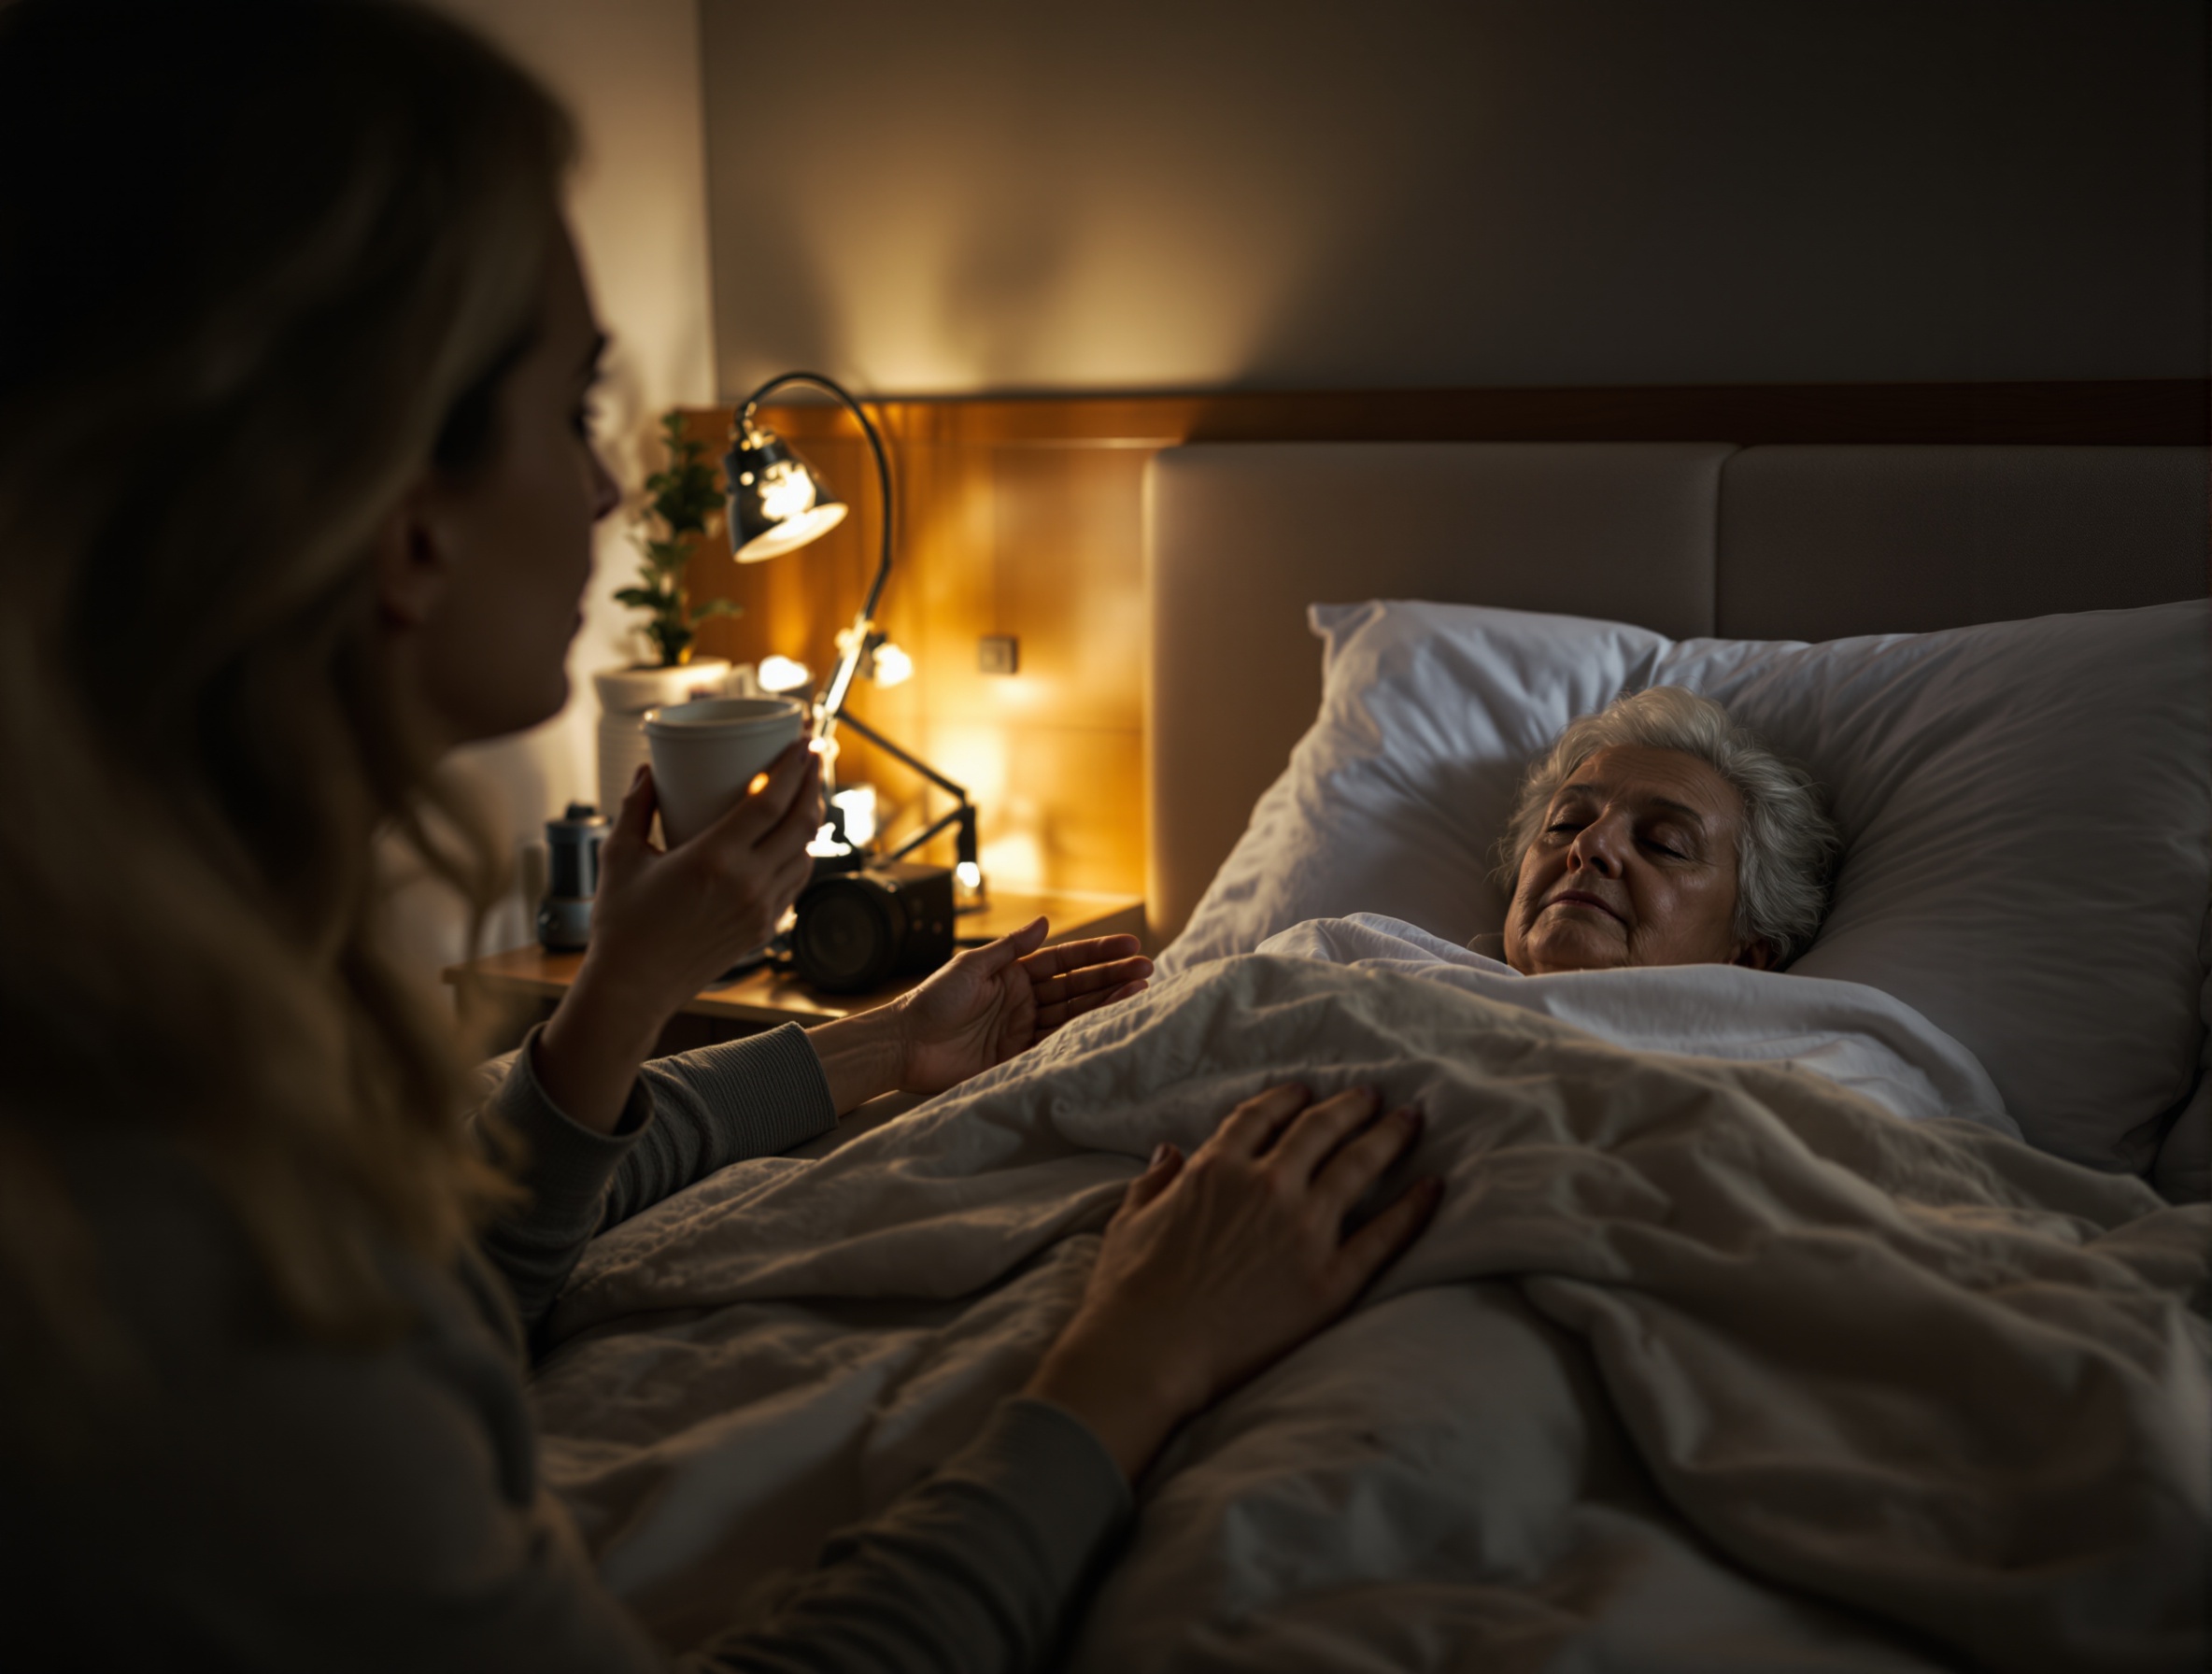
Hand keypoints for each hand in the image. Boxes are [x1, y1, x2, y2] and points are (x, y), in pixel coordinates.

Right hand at [532, 742, 820, 1131]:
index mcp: (714, 860)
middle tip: (811, 756)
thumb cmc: (620, 923)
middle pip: (801, 824)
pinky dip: (802, 854)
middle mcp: (747, 884)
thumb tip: (646, 768)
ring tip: (806, 791)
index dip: (793, 768)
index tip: (802, 741)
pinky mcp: (764, 929)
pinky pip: (796, 883)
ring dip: (812, 818)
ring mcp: (761, 910)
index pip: (772, 803)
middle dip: (813, 783)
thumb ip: (635, 806)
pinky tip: (794, 839)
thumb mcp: (619, 855)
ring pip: (806, 854)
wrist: (633, 989)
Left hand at [895, 917, 1152, 1095]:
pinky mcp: (1018, 1059)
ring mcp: (1024, 1030)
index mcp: (1014, 975)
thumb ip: (1011, 948)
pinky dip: (1084, 1034)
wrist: (905, 1044)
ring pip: (1074, 1014)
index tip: (1130, 945)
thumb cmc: (931, 1000)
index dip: (1098, 953)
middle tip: (1147, 969)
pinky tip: (1109, 1024)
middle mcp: (1025, 1001)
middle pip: (1077, 987)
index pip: (1065, 961)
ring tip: (1139, 992)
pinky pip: (1058, 1045)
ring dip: (1106, 1003)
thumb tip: (1046, 923)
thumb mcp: (971, 966)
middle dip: (1112, 977)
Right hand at [1024, 1084, 1440, 1479]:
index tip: (1305, 1092)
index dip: (1286, 1099)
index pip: (1260, 1117)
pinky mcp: (1331, 1279)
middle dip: (1349, 1108)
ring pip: (1358, 1167)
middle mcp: (1267, 1186)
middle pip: (1319, 1131)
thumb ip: (1153, 1180)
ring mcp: (1304, 1230)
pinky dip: (1412, 1208)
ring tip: (1411, 1121)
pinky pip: (1384, 1235)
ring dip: (1387, 1137)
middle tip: (1373, 1096)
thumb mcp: (1128, 1220)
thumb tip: (1169, 1151)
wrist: (1150, 1353)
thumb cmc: (1129, 1293)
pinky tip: (1434, 1187)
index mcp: (1216, 1169)